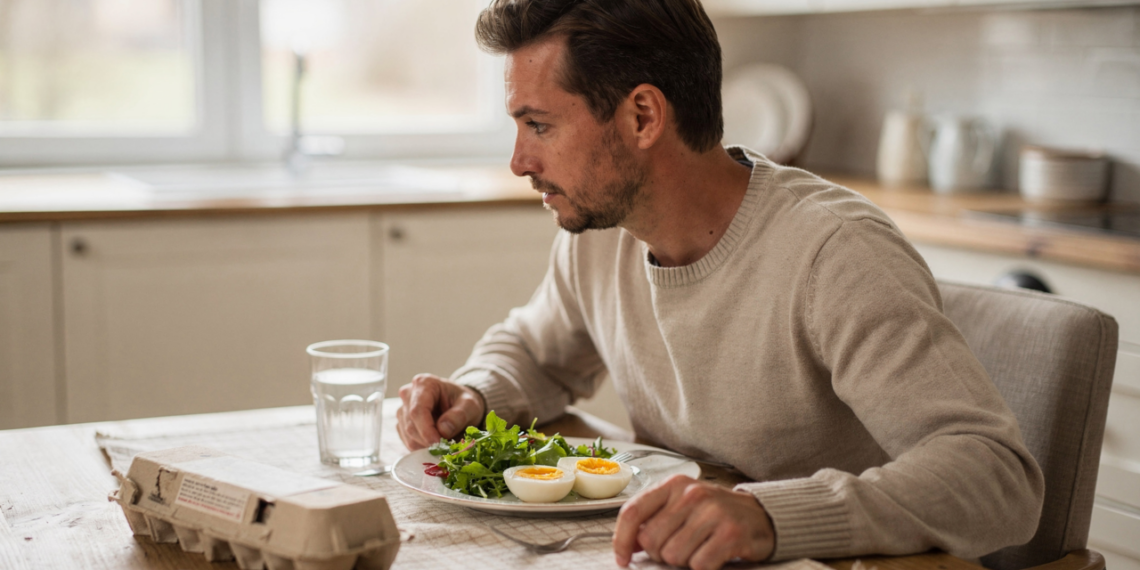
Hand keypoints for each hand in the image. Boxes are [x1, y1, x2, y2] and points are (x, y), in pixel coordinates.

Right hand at [396, 374, 485, 449]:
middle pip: (411, 425)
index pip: (417, 410)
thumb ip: (459, 416)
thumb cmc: (463, 402)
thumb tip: (443, 431)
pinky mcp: (402, 423)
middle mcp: (408, 394)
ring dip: (426, 446)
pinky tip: (436, 443)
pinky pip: (408, 442)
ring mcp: (402, 409)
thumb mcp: (470, 405)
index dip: (426, 430)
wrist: (459, 404)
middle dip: (428, 441)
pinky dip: (422, 447)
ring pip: (408, 436)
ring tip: (445, 443)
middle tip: (447, 447)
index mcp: (424, 383)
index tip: (439, 444)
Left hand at [613, 474, 774, 569]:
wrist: (760, 515)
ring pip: (673, 555)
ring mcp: (712, 512)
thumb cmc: (715, 513)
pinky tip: (713, 555)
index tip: (623, 558)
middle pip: (652, 540)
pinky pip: (699, 565)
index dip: (622, 539)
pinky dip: (703, 567)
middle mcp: (691, 494)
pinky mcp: (730, 533)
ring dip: (684, 561)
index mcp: (674, 485)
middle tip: (681, 548)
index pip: (633, 512)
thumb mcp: (682, 506)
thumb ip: (654, 519)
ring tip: (700, 548)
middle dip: (662, 553)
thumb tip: (629, 544)